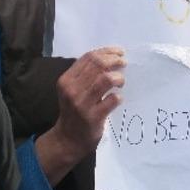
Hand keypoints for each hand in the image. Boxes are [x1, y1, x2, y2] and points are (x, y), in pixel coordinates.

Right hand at [36, 47, 125, 182]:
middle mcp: (71, 89)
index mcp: (66, 79)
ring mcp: (82, 103)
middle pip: (98, 65)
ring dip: (118, 78)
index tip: (119, 52)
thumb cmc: (74, 110)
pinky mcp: (93, 116)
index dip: (106, 52)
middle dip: (115, 61)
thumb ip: (85, 75)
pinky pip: (112, 100)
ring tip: (121, 81)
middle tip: (124, 63)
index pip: (88, 58)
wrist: (68, 138)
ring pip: (105, 80)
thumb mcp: (73, 89)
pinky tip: (118, 99)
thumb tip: (109, 58)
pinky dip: (118, 97)